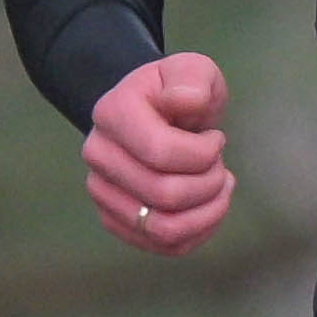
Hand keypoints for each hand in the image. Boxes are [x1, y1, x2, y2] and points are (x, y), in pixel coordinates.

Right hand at [83, 51, 234, 256]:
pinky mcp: (117, 221)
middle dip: (210, 182)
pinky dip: (199, 232)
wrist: (156, 116)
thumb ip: (192, 80)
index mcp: (112, 114)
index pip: (161, 153)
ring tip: (219, 187)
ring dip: (207, 212)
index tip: (216, 138)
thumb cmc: (177, 93)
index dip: (203, 152)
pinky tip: (209, 207)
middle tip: (219, 164)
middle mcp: (98, 156)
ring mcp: (103, 192)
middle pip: (165, 195)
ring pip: (164, 229)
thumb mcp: (191, 70)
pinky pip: (165, 247)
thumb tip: (183, 102)